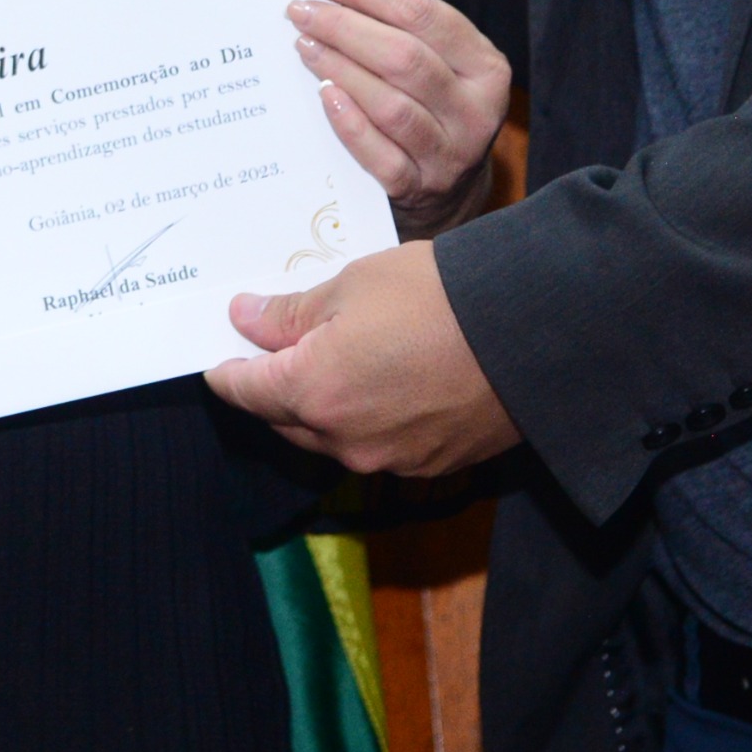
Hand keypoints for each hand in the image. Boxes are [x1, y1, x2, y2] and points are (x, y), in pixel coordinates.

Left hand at [208, 240, 518, 476]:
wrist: (533, 332)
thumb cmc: (438, 296)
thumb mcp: (352, 286)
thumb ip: (290, 313)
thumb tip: (245, 320)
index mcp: (313, 393)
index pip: (246, 392)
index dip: (227, 372)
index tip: (219, 357)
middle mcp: (344, 441)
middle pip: (284, 420)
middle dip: (272, 389)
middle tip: (271, 353)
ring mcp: (390, 460)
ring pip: (331, 438)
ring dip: (320, 408)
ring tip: (330, 365)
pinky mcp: (431, 465)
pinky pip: (378, 446)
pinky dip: (367, 420)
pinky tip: (382, 386)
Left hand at [293, 0, 507, 236]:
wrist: (450, 193)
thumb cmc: (432, 108)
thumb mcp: (439, 64)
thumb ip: (397, 27)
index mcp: (485, 66)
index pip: (421, 12)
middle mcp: (476, 110)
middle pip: (404, 57)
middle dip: (344, 26)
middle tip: (300, 11)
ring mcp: (450, 154)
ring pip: (391, 105)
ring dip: (339, 68)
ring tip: (304, 44)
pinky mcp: (420, 188)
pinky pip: (381, 155)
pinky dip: (350, 123)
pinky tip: (324, 95)